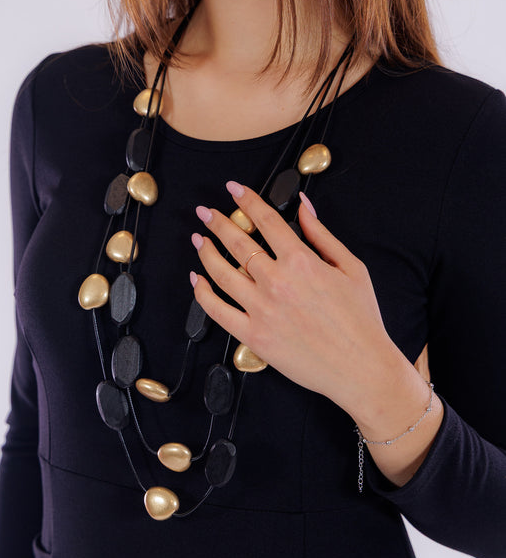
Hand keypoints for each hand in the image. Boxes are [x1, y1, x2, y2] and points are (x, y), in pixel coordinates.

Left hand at [190, 180, 404, 420]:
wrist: (362, 368)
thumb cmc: (361, 320)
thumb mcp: (351, 268)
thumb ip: (322, 235)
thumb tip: (303, 207)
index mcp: (301, 261)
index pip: (265, 220)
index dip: (247, 200)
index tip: (234, 189)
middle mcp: (277, 282)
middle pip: (237, 242)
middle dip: (217, 222)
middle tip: (205, 212)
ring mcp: (261, 310)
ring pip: (220, 273)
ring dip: (205, 251)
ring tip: (198, 239)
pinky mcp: (253, 336)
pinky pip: (217, 310)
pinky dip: (201, 293)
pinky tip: (196, 279)